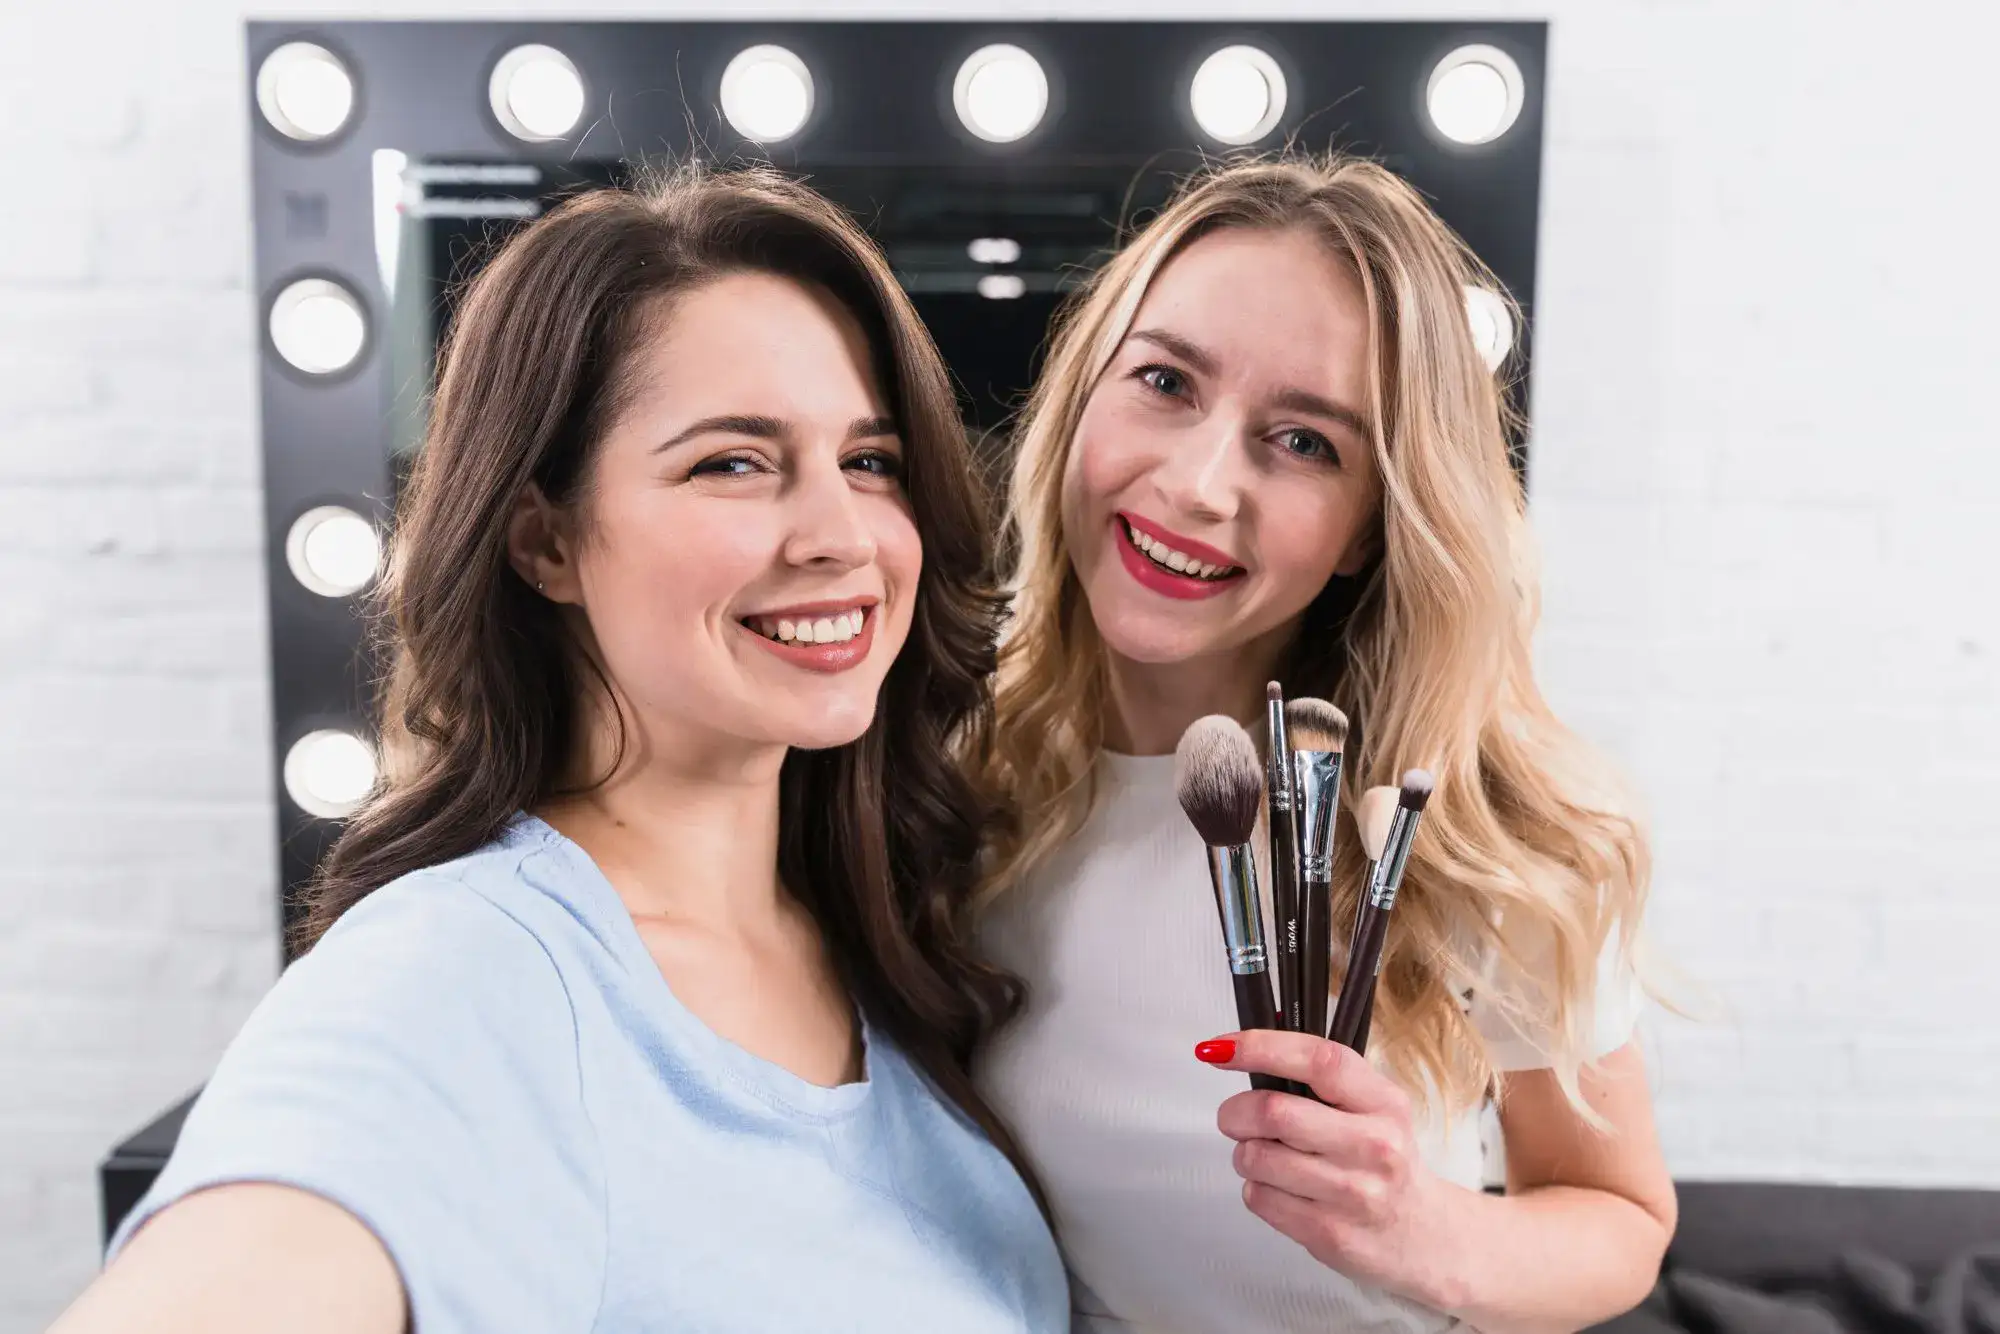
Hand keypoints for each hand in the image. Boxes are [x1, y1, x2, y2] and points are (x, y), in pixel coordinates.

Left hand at [1195, 1030, 1469, 1310]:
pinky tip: (1282, 1188)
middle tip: (1234, 1117)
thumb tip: (1250, 1039)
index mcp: (1384, 1102)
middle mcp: (1373, 1145)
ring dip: (1244, 1153)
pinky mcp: (1328, 1233)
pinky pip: (1258, 1198)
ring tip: (1267, 1157)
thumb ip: (1322, 1073)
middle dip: (1235, 1111)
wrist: (1421, 1234)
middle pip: (1273, 1111)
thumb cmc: (1385, 1161)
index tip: (1221, 1048)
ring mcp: (1352, 1193)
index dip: (1261, 1047)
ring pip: (1256, 1157)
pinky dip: (1256, 1188)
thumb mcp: (1374, 1106)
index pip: (1318, 1061)